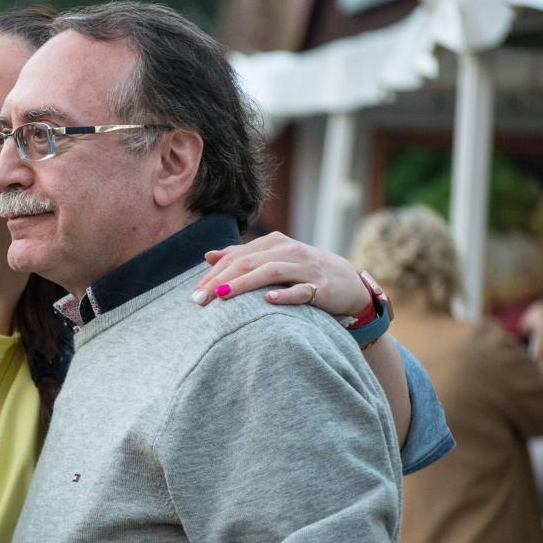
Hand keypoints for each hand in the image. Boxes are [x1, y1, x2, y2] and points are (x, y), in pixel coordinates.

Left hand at [192, 231, 369, 315]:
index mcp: (273, 243)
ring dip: (243, 284)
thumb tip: (209, 256)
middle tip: (198, 299)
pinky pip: (302, 290)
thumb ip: (243, 257)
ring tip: (221, 296)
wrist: (348, 283)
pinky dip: (285, 294)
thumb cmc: (304, 273)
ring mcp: (305, 267)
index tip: (194, 293)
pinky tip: (268, 300)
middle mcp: (288, 251)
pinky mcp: (321, 287)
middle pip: (248, 262)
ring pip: (270, 272)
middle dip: (220, 280)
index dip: (213, 273)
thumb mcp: (274, 259)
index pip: (236, 257)